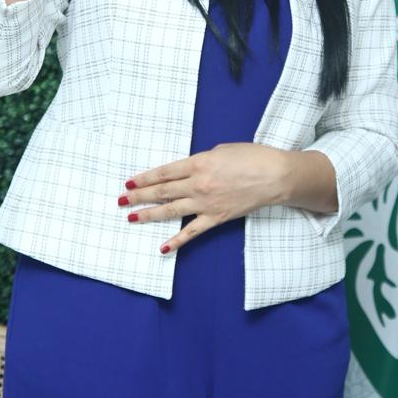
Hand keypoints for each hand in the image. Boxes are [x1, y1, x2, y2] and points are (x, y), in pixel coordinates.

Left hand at [118, 143, 290, 252]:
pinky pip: (192, 232)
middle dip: (138, 196)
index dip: (144, 178)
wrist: (275, 176)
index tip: (129, 182)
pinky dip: (176, 241)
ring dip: (149, 215)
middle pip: (162, 191)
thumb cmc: (252, 157)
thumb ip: (202, 160)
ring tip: (131, 218)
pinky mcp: (216, 218)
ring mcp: (205, 203)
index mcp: (198, 163)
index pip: (163, 173)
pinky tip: (162, 247)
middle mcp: (197, 184)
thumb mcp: (222, 150)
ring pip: (170, 211)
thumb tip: (190, 169)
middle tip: (121, 201)